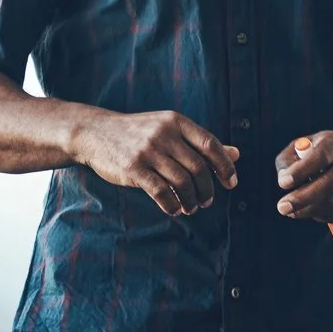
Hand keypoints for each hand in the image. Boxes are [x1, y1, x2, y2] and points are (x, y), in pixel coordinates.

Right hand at [72, 109, 239, 217]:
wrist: (96, 132)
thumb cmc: (139, 133)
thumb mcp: (171, 129)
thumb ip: (201, 142)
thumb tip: (236, 154)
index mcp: (176, 122)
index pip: (210, 145)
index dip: (225, 167)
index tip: (230, 184)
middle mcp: (164, 134)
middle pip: (198, 168)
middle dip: (207, 190)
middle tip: (206, 201)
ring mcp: (148, 151)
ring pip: (181, 182)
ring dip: (190, 201)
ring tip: (190, 208)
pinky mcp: (133, 168)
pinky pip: (161, 192)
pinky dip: (172, 205)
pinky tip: (174, 209)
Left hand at [275, 130, 332, 225]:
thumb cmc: (321, 152)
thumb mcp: (303, 146)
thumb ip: (288, 160)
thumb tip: (284, 181)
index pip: (320, 157)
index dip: (301, 171)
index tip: (283, 183)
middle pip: (328, 184)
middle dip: (302, 198)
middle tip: (282, 207)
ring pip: (331, 203)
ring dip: (307, 210)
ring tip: (290, 210)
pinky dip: (318, 215)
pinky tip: (309, 209)